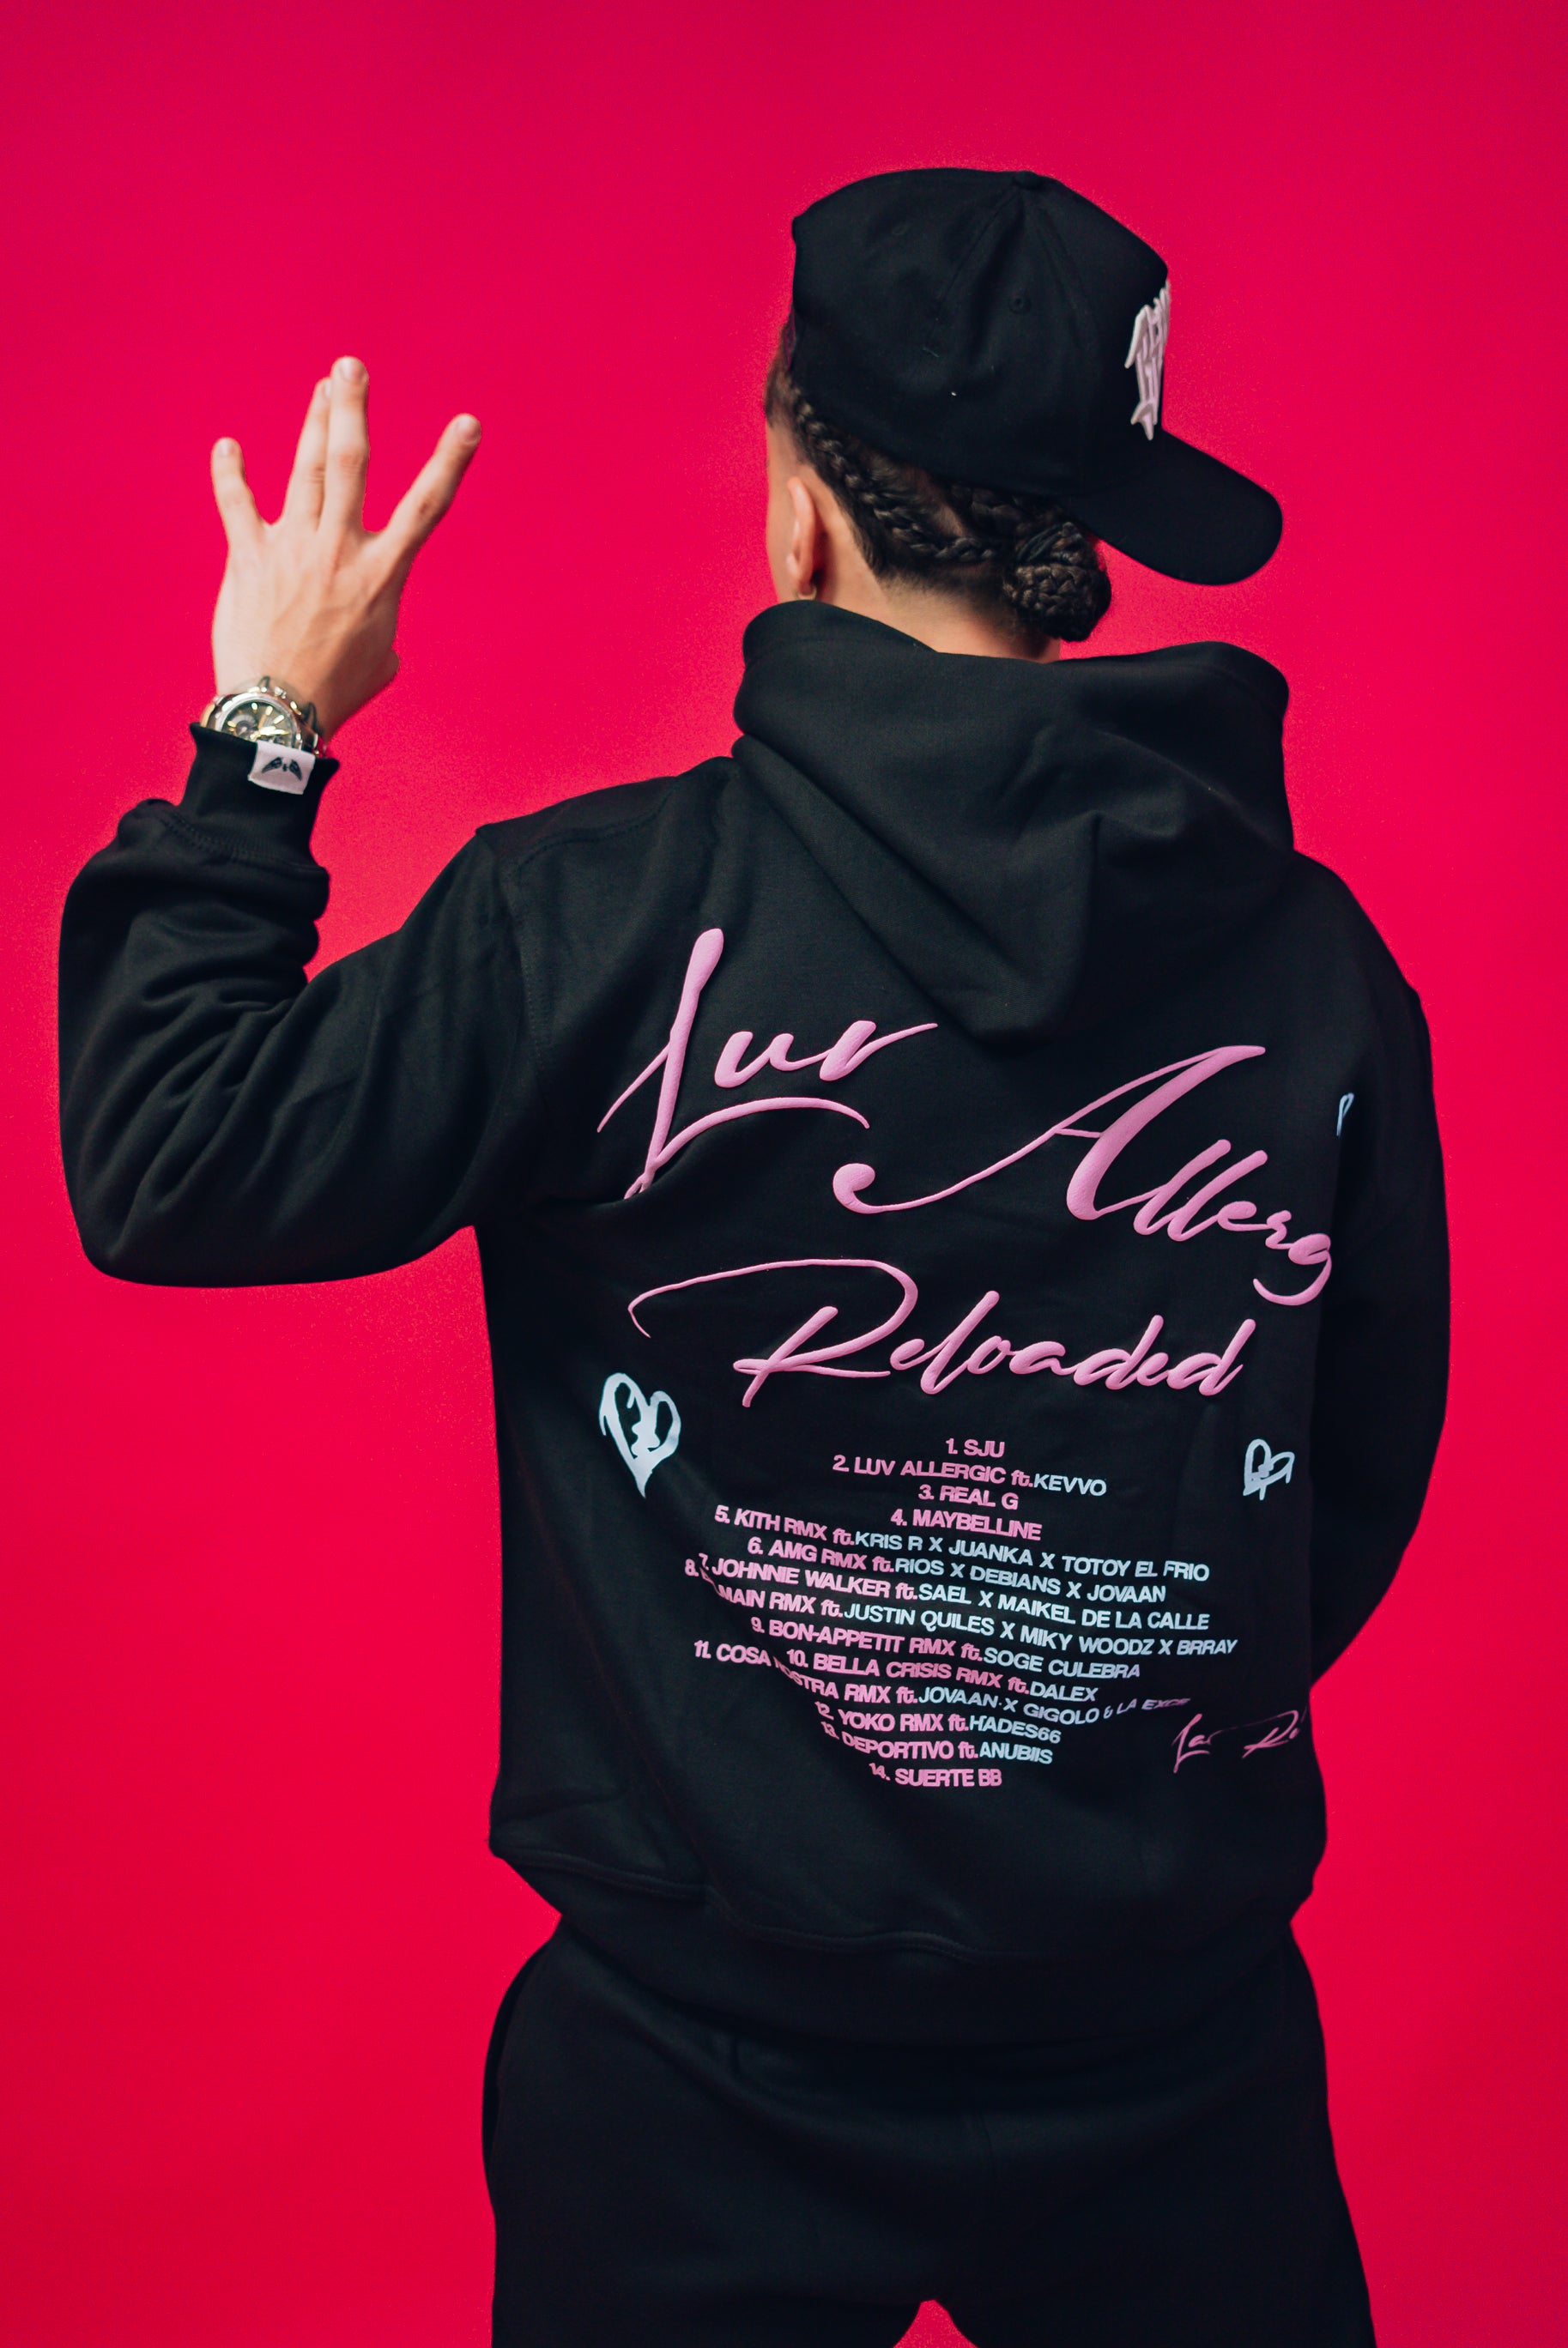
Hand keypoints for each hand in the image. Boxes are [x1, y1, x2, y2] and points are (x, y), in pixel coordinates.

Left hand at [210, 356, 480, 740]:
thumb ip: (383, 630)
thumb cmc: (336, 693)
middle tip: (351, 368)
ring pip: (304, 470)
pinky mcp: (250, 560)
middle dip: (352, 410)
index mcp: (382, 574)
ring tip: (323, 387)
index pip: (426, 507)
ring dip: (312, 422)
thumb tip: (378, 633)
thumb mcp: (380, 661)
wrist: (279, 712)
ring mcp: (293, 550)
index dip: (450, 461)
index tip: (468, 423)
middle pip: (349, 464)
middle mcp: (340, 550)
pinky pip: (237, 506)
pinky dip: (231, 475)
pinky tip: (228, 447)